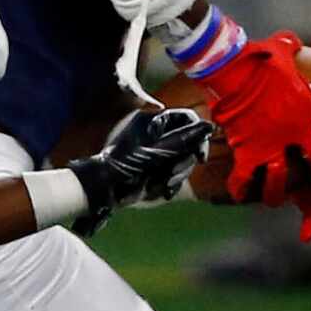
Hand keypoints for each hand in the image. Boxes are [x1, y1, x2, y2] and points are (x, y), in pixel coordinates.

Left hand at [68, 106, 215, 234]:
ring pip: (182, 160)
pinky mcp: (154, 168)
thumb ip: (184, 140)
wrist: (102, 190)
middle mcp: (155, 133)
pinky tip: (162, 191)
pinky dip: (170, 184)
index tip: (199, 157)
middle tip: (172, 176)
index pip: (187, 119)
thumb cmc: (125, 166)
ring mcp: (155, 151)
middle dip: (183, 162)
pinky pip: (173, 173)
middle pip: (187, 142)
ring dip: (177, 176)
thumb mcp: (157, 152)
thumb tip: (208, 127)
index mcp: (152, 121)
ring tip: (163, 186)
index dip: (198, 136)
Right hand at [193, 34, 310, 207]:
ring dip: (279, 190)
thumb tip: (291, 41)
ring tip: (277, 199)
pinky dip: (241, 188)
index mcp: (308, 106)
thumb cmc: (259, 57)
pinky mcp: (249, 152)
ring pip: (282, 178)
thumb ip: (291, 46)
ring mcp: (272, 144)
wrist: (234, 71)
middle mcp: (295, 130)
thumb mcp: (281, 47)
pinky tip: (240, 194)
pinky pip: (245, 177)